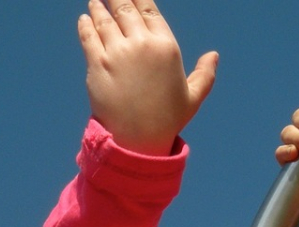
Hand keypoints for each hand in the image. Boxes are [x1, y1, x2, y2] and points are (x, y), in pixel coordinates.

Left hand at [78, 0, 217, 155]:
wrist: (138, 141)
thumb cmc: (167, 120)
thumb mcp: (192, 98)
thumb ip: (205, 74)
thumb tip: (214, 55)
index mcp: (166, 47)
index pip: (148, 9)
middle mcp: (141, 44)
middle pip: (124, 8)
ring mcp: (117, 52)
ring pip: (104, 19)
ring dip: (98, 7)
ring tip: (94, 1)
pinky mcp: (97, 63)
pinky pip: (89, 36)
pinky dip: (86, 24)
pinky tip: (85, 19)